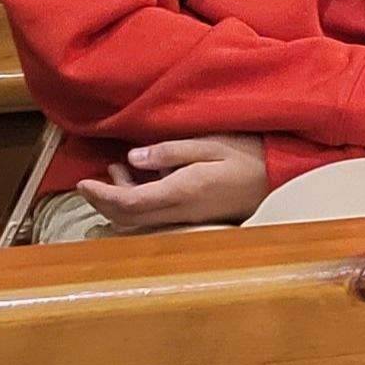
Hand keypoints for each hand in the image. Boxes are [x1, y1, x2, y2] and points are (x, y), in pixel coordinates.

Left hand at [72, 135, 270, 232]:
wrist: (282, 174)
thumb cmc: (250, 153)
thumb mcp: (211, 143)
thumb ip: (171, 153)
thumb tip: (132, 159)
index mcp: (183, 190)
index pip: (129, 202)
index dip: (101, 196)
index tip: (82, 184)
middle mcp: (181, 210)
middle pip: (129, 219)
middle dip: (103, 204)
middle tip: (88, 183)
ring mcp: (188, 216)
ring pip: (140, 221)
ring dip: (120, 202)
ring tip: (116, 171)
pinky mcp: (194, 214)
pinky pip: (155, 215)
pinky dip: (138, 201)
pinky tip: (143, 177)